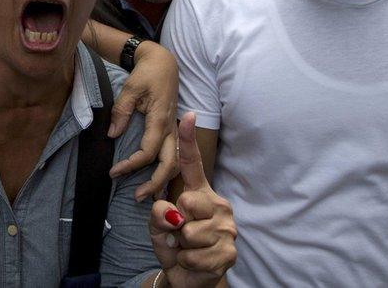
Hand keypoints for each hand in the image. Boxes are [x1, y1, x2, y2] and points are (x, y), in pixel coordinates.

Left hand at [109, 41, 178, 200]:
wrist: (163, 63)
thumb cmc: (147, 74)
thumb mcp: (130, 88)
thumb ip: (121, 112)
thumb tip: (113, 136)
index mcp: (160, 120)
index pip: (148, 152)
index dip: (131, 165)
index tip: (113, 172)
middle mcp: (171, 129)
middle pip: (169, 164)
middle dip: (155, 183)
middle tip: (136, 197)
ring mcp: (174, 130)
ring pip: (175, 163)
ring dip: (163, 180)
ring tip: (148, 195)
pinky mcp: (172, 131)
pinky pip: (173, 156)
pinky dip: (166, 171)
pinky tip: (156, 181)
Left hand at [149, 114, 235, 286]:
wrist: (189, 277)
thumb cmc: (174, 244)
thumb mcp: (158, 226)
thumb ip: (158, 213)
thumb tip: (173, 214)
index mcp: (200, 193)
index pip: (193, 164)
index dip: (188, 139)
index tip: (187, 115)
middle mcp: (217, 205)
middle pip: (188, 201)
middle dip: (176, 221)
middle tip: (179, 232)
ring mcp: (227, 228)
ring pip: (190, 231)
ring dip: (180, 246)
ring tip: (187, 248)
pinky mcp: (228, 252)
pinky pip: (194, 254)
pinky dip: (186, 261)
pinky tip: (193, 261)